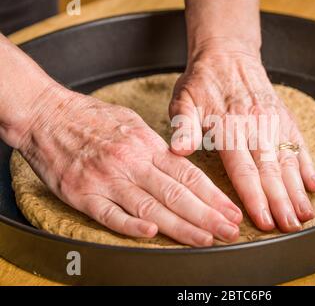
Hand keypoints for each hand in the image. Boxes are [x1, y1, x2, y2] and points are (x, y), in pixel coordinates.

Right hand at [16, 85, 241, 246]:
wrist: (47, 114)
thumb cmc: (90, 118)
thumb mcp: (131, 122)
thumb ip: (156, 146)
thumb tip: (180, 160)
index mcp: (145, 145)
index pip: (188, 174)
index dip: (213, 195)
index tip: (231, 210)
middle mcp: (130, 162)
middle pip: (176, 193)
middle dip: (207, 214)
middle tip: (229, 230)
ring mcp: (107, 179)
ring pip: (150, 206)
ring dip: (180, 226)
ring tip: (205, 238)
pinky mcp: (82, 193)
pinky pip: (110, 213)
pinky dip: (131, 224)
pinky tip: (152, 233)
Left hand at [169, 42, 314, 231]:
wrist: (227, 55)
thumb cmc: (202, 83)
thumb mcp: (183, 101)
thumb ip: (183, 126)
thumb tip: (178, 149)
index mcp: (229, 128)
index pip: (244, 170)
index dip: (255, 198)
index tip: (264, 221)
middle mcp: (256, 126)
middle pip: (270, 171)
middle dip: (282, 202)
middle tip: (291, 228)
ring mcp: (273, 122)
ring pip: (288, 161)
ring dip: (298, 190)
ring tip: (306, 214)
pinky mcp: (284, 117)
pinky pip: (299, 143)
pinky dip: (308, 165)